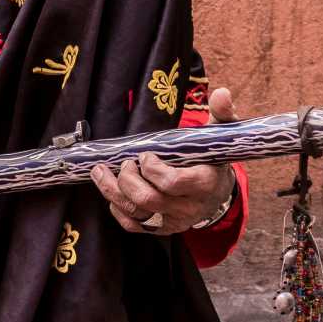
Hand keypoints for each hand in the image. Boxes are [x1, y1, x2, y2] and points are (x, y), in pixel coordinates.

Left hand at [89, 87, 239, 235]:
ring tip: (101, 171)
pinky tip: (111, 190)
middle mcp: (189, 207)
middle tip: (124, 163)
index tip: (144, 155)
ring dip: (112, 191)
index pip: (172, 182)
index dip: (152, 169)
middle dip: (128, 179)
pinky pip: (132, 224)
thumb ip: (221, 114)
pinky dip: (116, 208)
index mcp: (204, 183)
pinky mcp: (160, 228)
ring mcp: (173, 220)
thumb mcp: (219, 135)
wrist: (217, 191)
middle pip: (148, 199)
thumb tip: (221, 93)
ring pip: (135, 212)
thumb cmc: (212, 158)